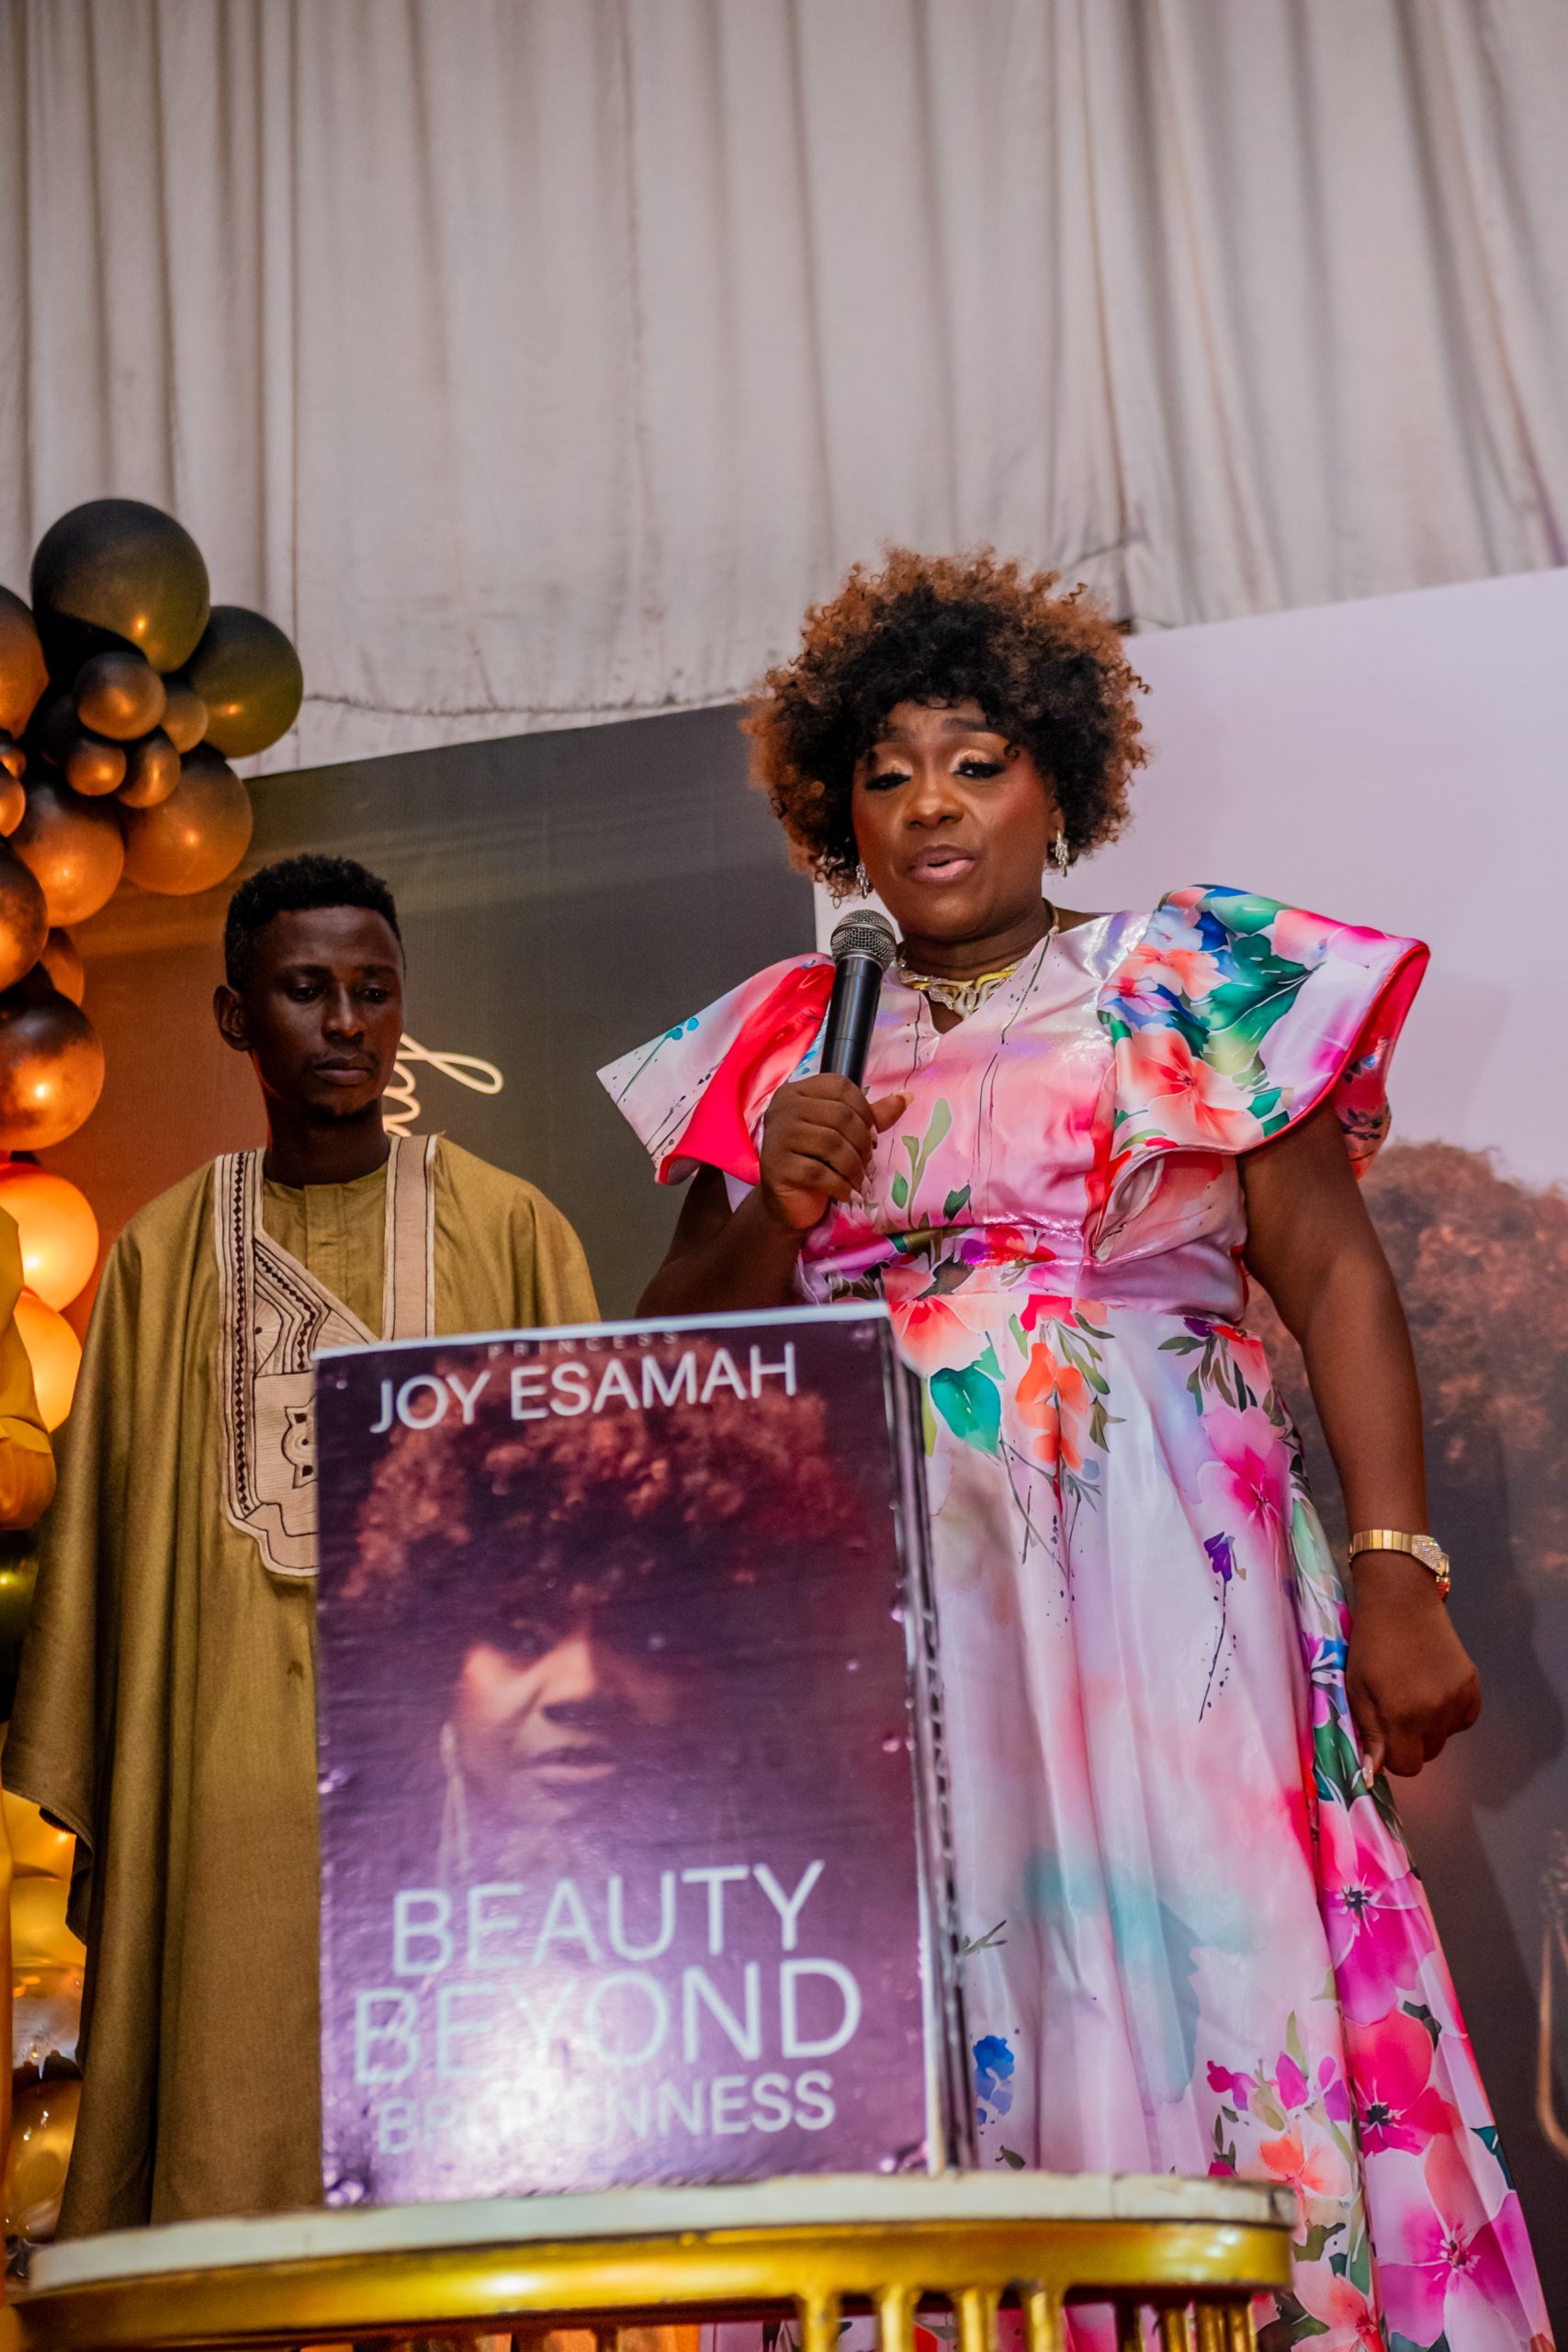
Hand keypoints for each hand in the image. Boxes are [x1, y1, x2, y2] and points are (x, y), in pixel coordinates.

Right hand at [757, 1074, 907, 1233]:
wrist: (789, 1203)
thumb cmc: (816, 1162)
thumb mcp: (844, 1135)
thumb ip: (870, 1116)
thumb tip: (907, 1097)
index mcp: (797, 1091)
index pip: (841, 1087)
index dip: (865, 1111)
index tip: (872, 1136)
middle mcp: (783, 1108)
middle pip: (840, 1115)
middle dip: (862, 1143)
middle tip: (868, 1163)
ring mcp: (777, 1136)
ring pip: (831, 1144)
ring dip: (855, 1167)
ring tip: (861, 1181)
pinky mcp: (776, 1166)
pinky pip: (819, 1173)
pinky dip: (842, 1186)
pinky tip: (850, 1194)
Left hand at [1345, 1552, 1480, 1777]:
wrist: (1402, 1602)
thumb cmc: (1370, 1644)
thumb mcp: (1357, 1688)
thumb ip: (1369, 1732)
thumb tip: (1374, 1774)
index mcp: (1403, 1716)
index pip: (1407, 1767)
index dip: (1393, 1756)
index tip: (1384, 1736)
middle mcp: (1436, 1713)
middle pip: (1427, 1755)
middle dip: (1410, 1742)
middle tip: (1395, 1711)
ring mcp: (1459, 1699)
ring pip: (1445, 1738)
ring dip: (1430, 1727)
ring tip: (1414, 1695)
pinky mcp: (1473, 1686)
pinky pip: (1464, 1720)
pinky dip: (1450, 1714)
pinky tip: (1434, 1690)